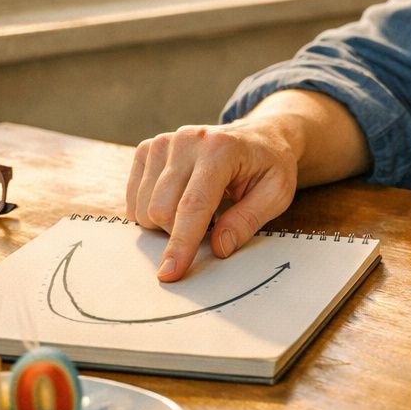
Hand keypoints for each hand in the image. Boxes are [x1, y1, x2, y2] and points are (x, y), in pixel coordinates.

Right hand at [126, 121, 297, 281]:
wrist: (259, 136)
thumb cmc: (269, 165)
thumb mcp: (276, 194)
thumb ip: (247, 221)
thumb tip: (219, 248)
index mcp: (221, 149)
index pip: (193, 205)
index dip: (181, 243)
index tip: (170, 273)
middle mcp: (187, 141)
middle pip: (161, 209)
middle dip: (179, 233)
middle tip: (210, 225)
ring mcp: (164, 142)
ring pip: (143, 206)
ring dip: (165, 223)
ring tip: (198, 209)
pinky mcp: (148, 149)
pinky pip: (133, 197)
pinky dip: (150, 210)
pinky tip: (176, 201)